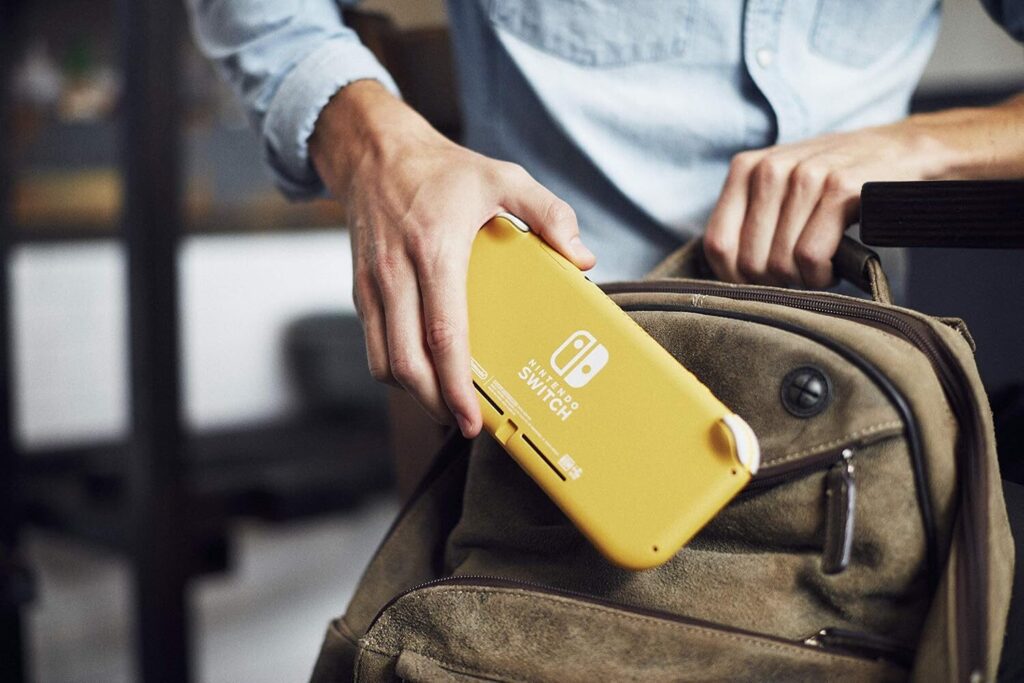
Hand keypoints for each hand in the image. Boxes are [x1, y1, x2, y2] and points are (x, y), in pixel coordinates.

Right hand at [310, 81, 595, 437]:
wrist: (373, 151)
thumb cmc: (441, 169)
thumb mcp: (503, 176)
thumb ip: (549, 213)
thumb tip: (582, 258)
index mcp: (435, 252)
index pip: (444, 335)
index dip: (457, 385)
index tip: (474, 418)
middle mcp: (396, 274)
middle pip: (408, 363)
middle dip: (436, 403)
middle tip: (467, 423)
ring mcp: (372, 285)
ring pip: (384, 362)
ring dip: (414, 393)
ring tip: (448, 403)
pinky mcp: (360, 290)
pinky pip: (374, 346)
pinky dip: (397, 370)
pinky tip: (424, 373)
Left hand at [703, 121, 950, 287]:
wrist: (907, 152)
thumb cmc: (839, 183)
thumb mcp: (784, 190)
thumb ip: (750, 220)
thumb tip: (725, 272)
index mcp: (746, 169)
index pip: (716, 244)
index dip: (734, 278)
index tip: (760, 285)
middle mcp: (770, 169)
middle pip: (748, 261)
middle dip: (774, 282)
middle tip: (800, 276)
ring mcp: (805, 176)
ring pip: (779, 263)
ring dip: (802, 280)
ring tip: (820, 268)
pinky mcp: (840, 189)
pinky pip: (810, 256)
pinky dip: (821, 274)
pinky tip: (834, 265)